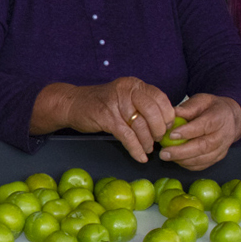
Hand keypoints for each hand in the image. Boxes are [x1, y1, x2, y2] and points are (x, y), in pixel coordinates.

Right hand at [35, 77, 175, 162]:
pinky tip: (140, 157)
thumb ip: (143, 105)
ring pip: (140, 126)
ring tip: (148, 149)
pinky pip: (127, 136)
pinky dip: (136, 149)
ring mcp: (116, 103)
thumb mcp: (125, 98)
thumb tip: (166, 123)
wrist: (73, 104)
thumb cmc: (101, 103)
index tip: (167, 127)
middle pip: (153, 111)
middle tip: (158, 139)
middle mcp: (127, 90)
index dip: (167, 115)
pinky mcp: (106, 118)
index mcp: (134, 84)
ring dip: (147, 142)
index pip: (160, 98)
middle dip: (159, 130)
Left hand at [158, 93, 240, 169]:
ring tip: (167, 157)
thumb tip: (172, 113)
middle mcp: (223, 135)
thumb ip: (188, 108)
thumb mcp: (201, 100)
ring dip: (183, 160)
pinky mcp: (218, 157)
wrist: (230, 118)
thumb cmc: (211, 108)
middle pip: (203, 146)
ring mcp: (222, 148)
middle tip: (164, 153)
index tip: (171, 135)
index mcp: (218, 118)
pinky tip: (177, 160)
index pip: (203, 126)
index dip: (187, 132)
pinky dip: (189, 165)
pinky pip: (203, 165)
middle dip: (182, 152)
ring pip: (203, 158)